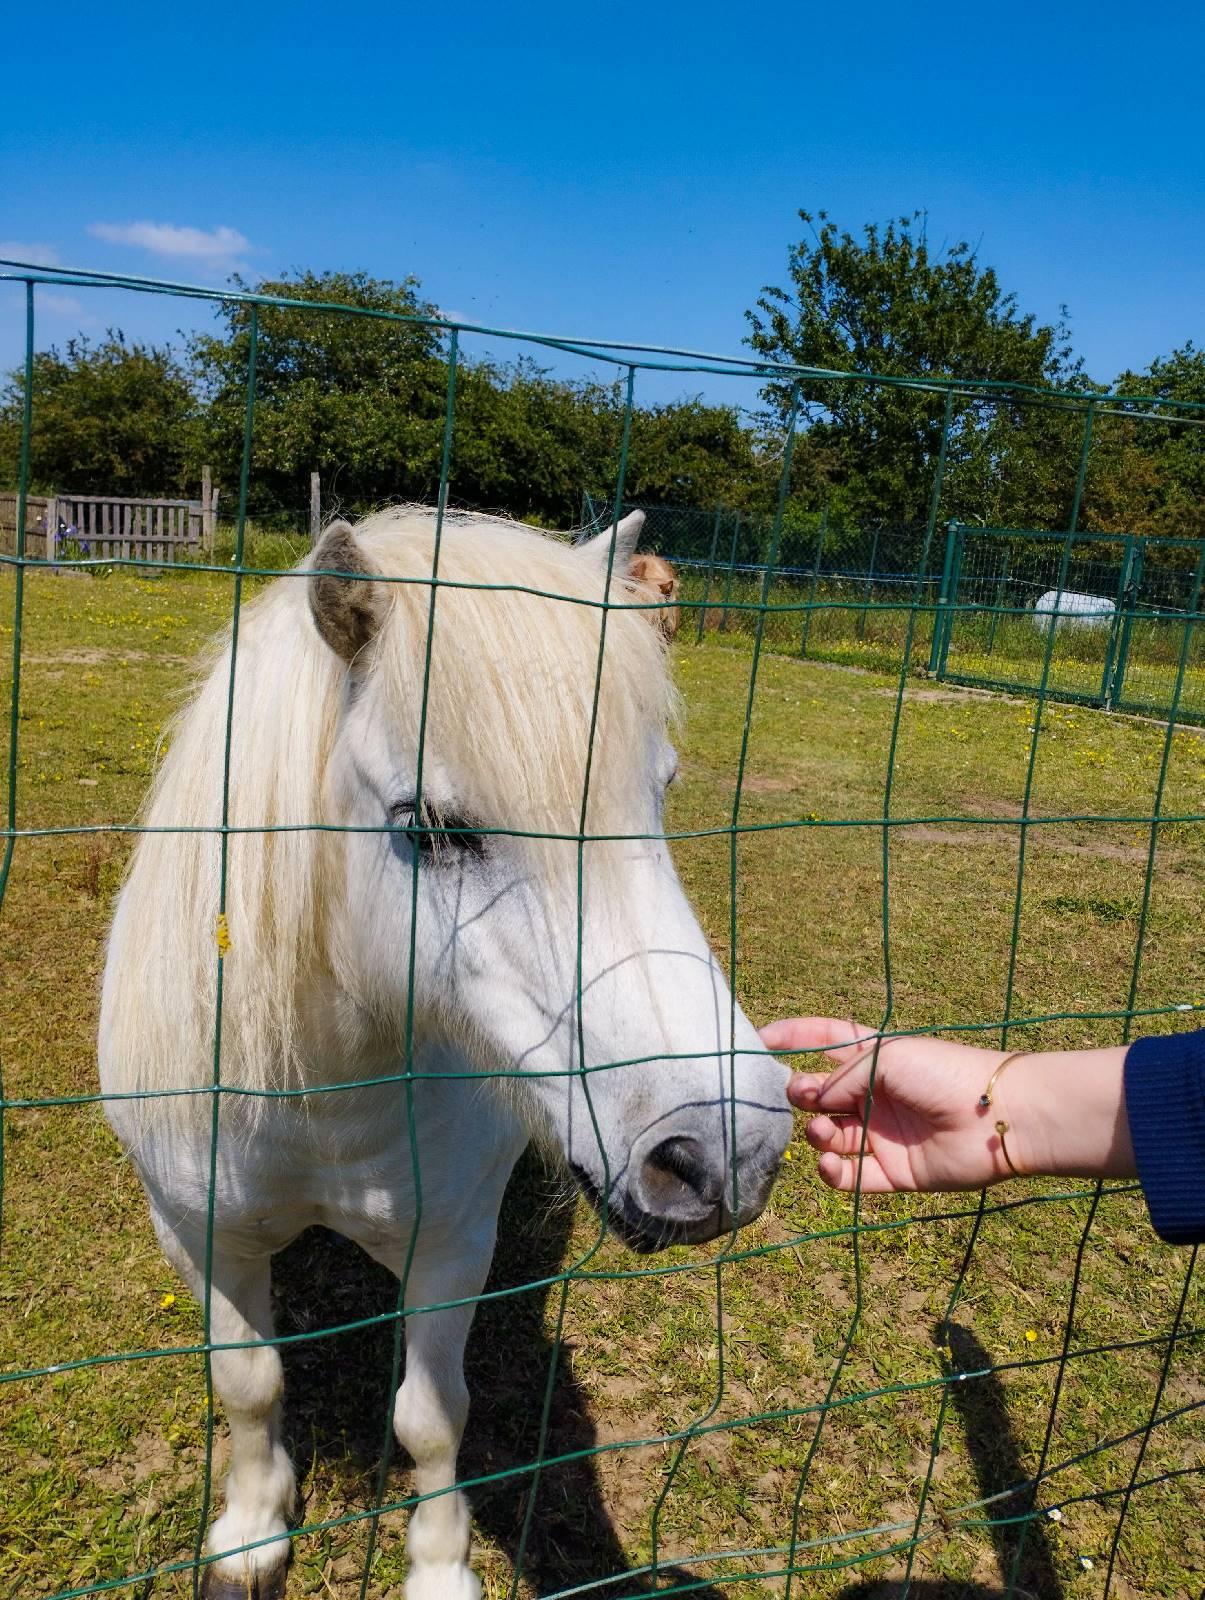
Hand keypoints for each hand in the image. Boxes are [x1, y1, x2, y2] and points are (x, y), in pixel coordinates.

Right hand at [760, 1016, 1023, 1192]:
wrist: (993, 1117)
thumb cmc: (943, 1072)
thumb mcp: (884, 1058)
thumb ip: (839, 1076)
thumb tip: (810, 1101)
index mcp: (873, 1057)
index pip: (823, 1039)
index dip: (791, 1036)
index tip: (757, 1038)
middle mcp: (873, 1094)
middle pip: (819, 1093)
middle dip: (799, 1093)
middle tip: (798, 1095)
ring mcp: (881, 1134)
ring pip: (829, 1136)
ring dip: (817, 1133)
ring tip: (824, 1131)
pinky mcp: (892, 1172)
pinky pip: (850, 1177)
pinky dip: (832, 1173)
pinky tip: (829, 1163)